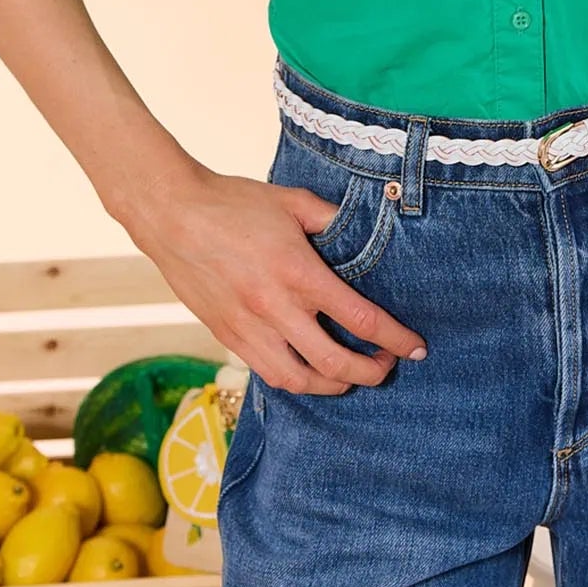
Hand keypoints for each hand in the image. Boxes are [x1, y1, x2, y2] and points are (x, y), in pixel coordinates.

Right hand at [122, 163, 428, 393]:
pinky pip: (268, 373)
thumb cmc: (233, 203)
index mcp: (298, 272)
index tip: (416, 347)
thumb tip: (367, 227)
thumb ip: (332, 218)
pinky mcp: (227, 336)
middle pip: (334, 362)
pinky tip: (310, 369)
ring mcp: (248, 327)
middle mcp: (275, 308)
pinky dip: (296, 379)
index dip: (395, 339)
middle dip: (370, 372)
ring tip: (351, 375)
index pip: (360, 318)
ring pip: (299, 380)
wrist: (171, 214)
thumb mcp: (292, 201)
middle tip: (387, 366)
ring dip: (333, 385)